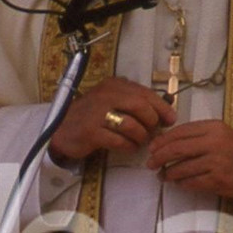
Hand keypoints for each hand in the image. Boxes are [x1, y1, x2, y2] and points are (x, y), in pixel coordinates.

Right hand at [49, 77, 175, 162]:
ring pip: (131, 125)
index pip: (144, 93)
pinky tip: (128, 147)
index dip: (161, 107)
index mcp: (113, 85)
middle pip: (140, 106)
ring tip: (139, 141)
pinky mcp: (92, 132)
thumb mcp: (112, 101)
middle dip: (152, 121)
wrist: (62, 129)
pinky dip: (128, 146)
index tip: (170, 119)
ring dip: (141, 136)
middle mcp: (105, 95)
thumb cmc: (92, 116)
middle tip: (152, 131)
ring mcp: (97, 114)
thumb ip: (134, 103)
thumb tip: (164, 112)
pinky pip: (119, 141)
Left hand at [146, 120, 232, 201]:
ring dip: (168, 173)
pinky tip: (178, 183)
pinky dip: (181, 183)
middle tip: (150, 164)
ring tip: (163, 176)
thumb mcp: (221, 133)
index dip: (162, 141)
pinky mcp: (217, 180)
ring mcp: (215, 162)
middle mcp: (213, 143)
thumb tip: (167, 142)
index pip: (179, 132)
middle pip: (176, 149)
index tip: (152, 148)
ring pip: (181, 168)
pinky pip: (191, 182)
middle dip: (159, 157)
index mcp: (212, 127)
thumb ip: (197, 134)